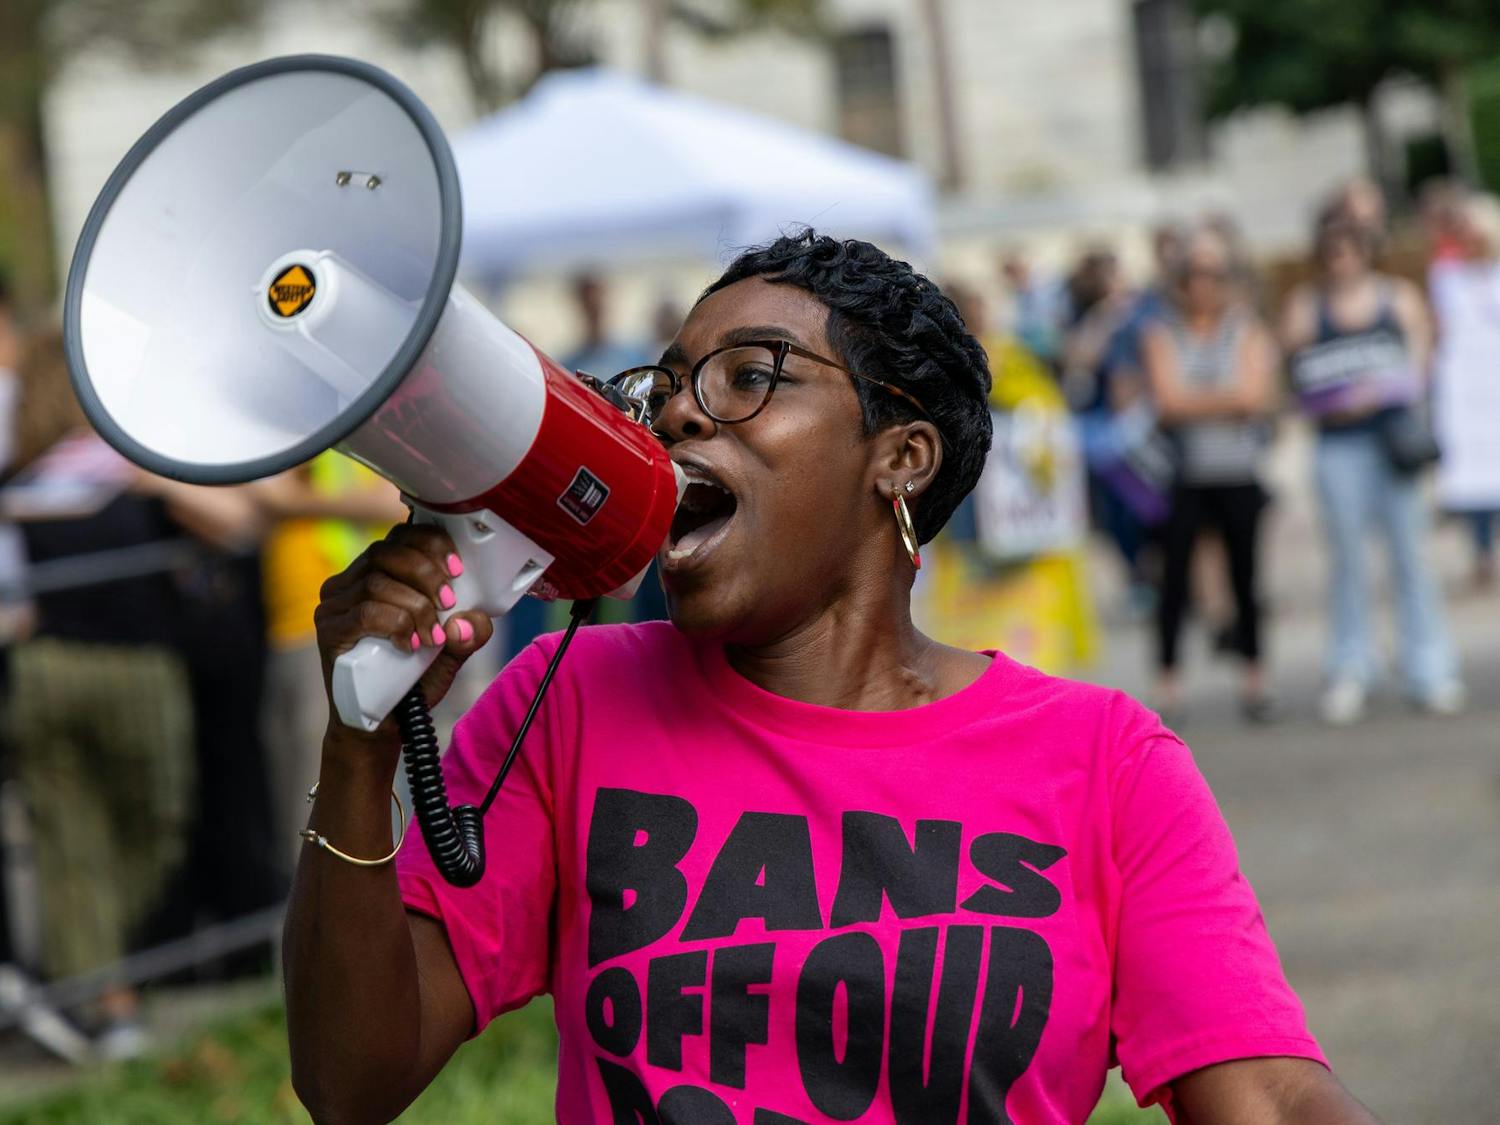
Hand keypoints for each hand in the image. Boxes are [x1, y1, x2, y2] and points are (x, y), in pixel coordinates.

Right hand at [314, 523, 493, 736]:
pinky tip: (410, 646)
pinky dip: (396, 625)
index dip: (430, 544)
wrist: (383, 727)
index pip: (399, 538)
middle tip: (448, 604)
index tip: (457, 569)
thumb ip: (469, 632)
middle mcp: (349, 584)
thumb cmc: (411, 682)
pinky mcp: (328, 632)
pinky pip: (364, 613)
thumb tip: (469, 620)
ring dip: (416, 607)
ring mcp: (334, 607)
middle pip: (386, 552)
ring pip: (377, 582)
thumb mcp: (451, 653)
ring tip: (433, 637)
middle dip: (426, 574)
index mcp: (377, 575)